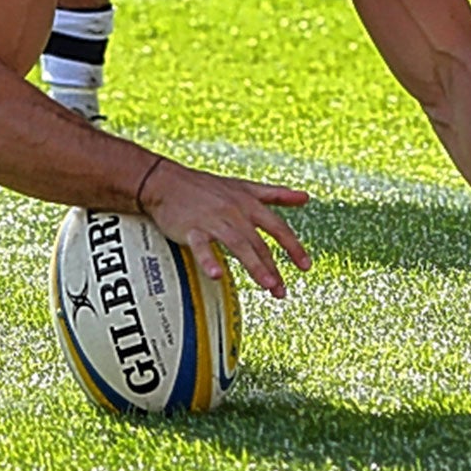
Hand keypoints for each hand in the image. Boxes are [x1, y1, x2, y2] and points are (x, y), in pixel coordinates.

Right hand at [141, 159, 311, 298]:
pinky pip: (201, 246)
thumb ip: (275, 195)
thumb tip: (306, 197)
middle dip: (272, 267)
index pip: (277, 227)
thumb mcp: (244, 187)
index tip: (306, 266)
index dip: (293, 247)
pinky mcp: (191, 228)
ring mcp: (213, 220)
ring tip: (268, 285)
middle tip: (281, 291)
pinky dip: (209, 260)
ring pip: (238, 244)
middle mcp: (234, 212)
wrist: (165, 180)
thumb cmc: (206, 186)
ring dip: (255, 265)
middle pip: (259, 243)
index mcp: (248, 203)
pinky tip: (216, 275)